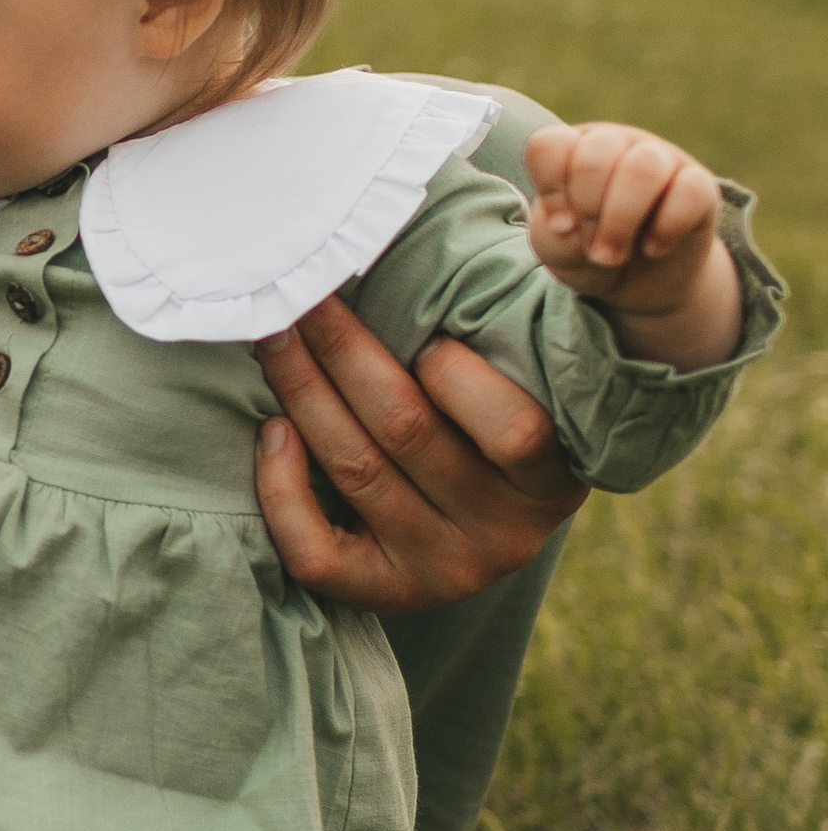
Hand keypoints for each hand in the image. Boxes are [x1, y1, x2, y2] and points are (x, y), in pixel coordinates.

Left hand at [255, 299, 585, 611]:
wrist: (481, 519)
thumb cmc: (495, 417)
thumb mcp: (527, 384)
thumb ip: (507, 338)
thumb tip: (436, 236)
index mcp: (555, 479)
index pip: (513, 430)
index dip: (456, 374)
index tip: (423, 331)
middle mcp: (504, 536)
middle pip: (407, 430)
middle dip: (343, 350)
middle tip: (302, 295)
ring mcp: (443, 571)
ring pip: (355, 470)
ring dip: (303, 393)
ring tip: (276, 341)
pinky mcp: (385, 594)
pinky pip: (318, 551)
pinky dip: (283, 489)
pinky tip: (274, 432)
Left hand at [525, 122, 741, 366]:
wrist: (638, 283)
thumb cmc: (588, 252)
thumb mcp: (558, 248)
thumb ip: (556, 232)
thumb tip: (575, 225)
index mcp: (572, 149)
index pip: (550, 145)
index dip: (550, 191)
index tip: (560, 227)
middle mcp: (616, 143)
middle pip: (597, 153)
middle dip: (589, 210)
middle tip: (592, 250)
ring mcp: (660, 158)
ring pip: (645, 165)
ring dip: (622, 220)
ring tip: (614, 256)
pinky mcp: (699, 185)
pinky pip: (691, 190)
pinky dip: (667, 227)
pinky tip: (654, 248)